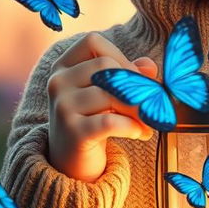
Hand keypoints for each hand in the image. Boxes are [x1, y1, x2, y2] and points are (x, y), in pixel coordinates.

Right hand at [47, 32, 157, 182]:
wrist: (70, 165)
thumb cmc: (91, 122)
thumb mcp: (106, 94)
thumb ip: (127, 75)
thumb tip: (149, 66)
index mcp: (62, 67)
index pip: (93, 42)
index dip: (120, 56)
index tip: (135, 78)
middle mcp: (57, 83)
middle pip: (106, 67)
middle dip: (135, 85)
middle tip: (151, 104)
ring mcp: (62, 108)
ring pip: (112, 94)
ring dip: (139, 109)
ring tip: (148, 123)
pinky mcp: (73, 133)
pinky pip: (111, 121)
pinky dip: (132, 126)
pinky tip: (139, 133)